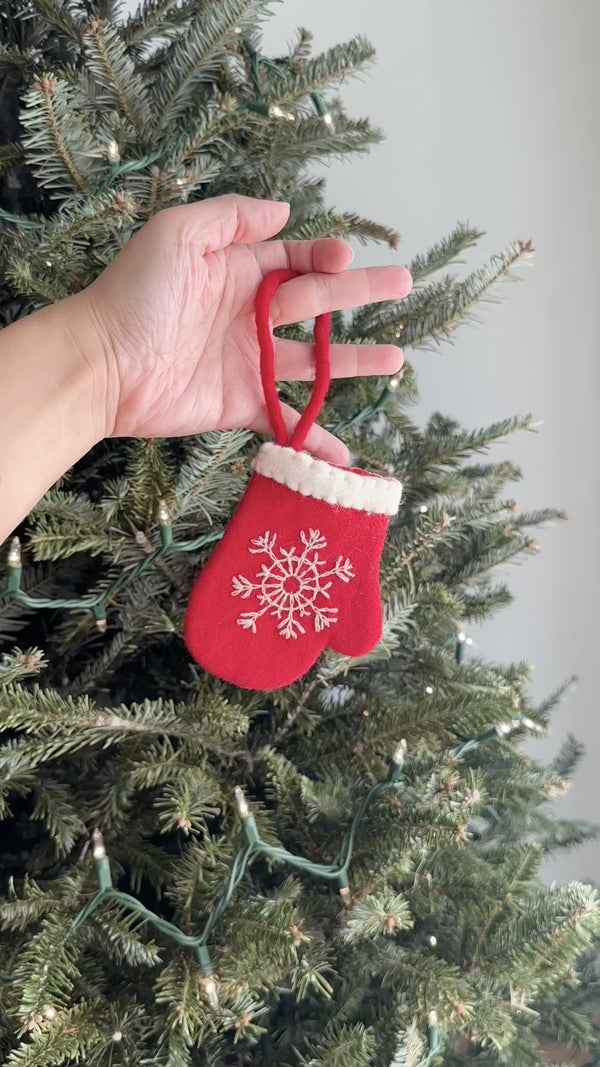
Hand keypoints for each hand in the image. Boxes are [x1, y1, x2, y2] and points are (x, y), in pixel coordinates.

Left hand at [82, 194, 412, 463]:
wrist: (103, 366)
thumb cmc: (133, 295)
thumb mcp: (176, 234)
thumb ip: (230, 218)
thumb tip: (285, 211)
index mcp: (235, 272)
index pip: (294, 259)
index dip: (324, 256)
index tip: (345, 259)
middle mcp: (248, 315)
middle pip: (317, 302)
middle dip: (360, 292)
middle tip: (403, 284)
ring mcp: (248, 363)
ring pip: (314, 361)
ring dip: (354, 360)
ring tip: (396, 359)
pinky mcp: (241, 405)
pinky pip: (287, 419)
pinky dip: (314, 437)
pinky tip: (344, 453)